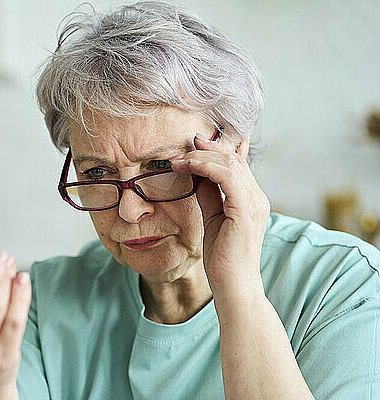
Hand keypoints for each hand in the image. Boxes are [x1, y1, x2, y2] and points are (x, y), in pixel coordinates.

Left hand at [170, 133, 269, 297]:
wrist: (233, 285)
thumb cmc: (222, 257)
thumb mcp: (213, 218)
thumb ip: (209, 196)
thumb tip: (197, 175)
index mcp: (252, 199)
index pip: (237, 165)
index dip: (216, 150)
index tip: (194, 143)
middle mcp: (257, 198)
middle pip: (233, 160)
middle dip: (207, 149)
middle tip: (184, 145)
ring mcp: (254, 203)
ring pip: (230, 164)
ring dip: (202, 156)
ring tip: (180, 158)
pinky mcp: (245, 210)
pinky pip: (227, 177)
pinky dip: (206, 167)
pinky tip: (190, 166)